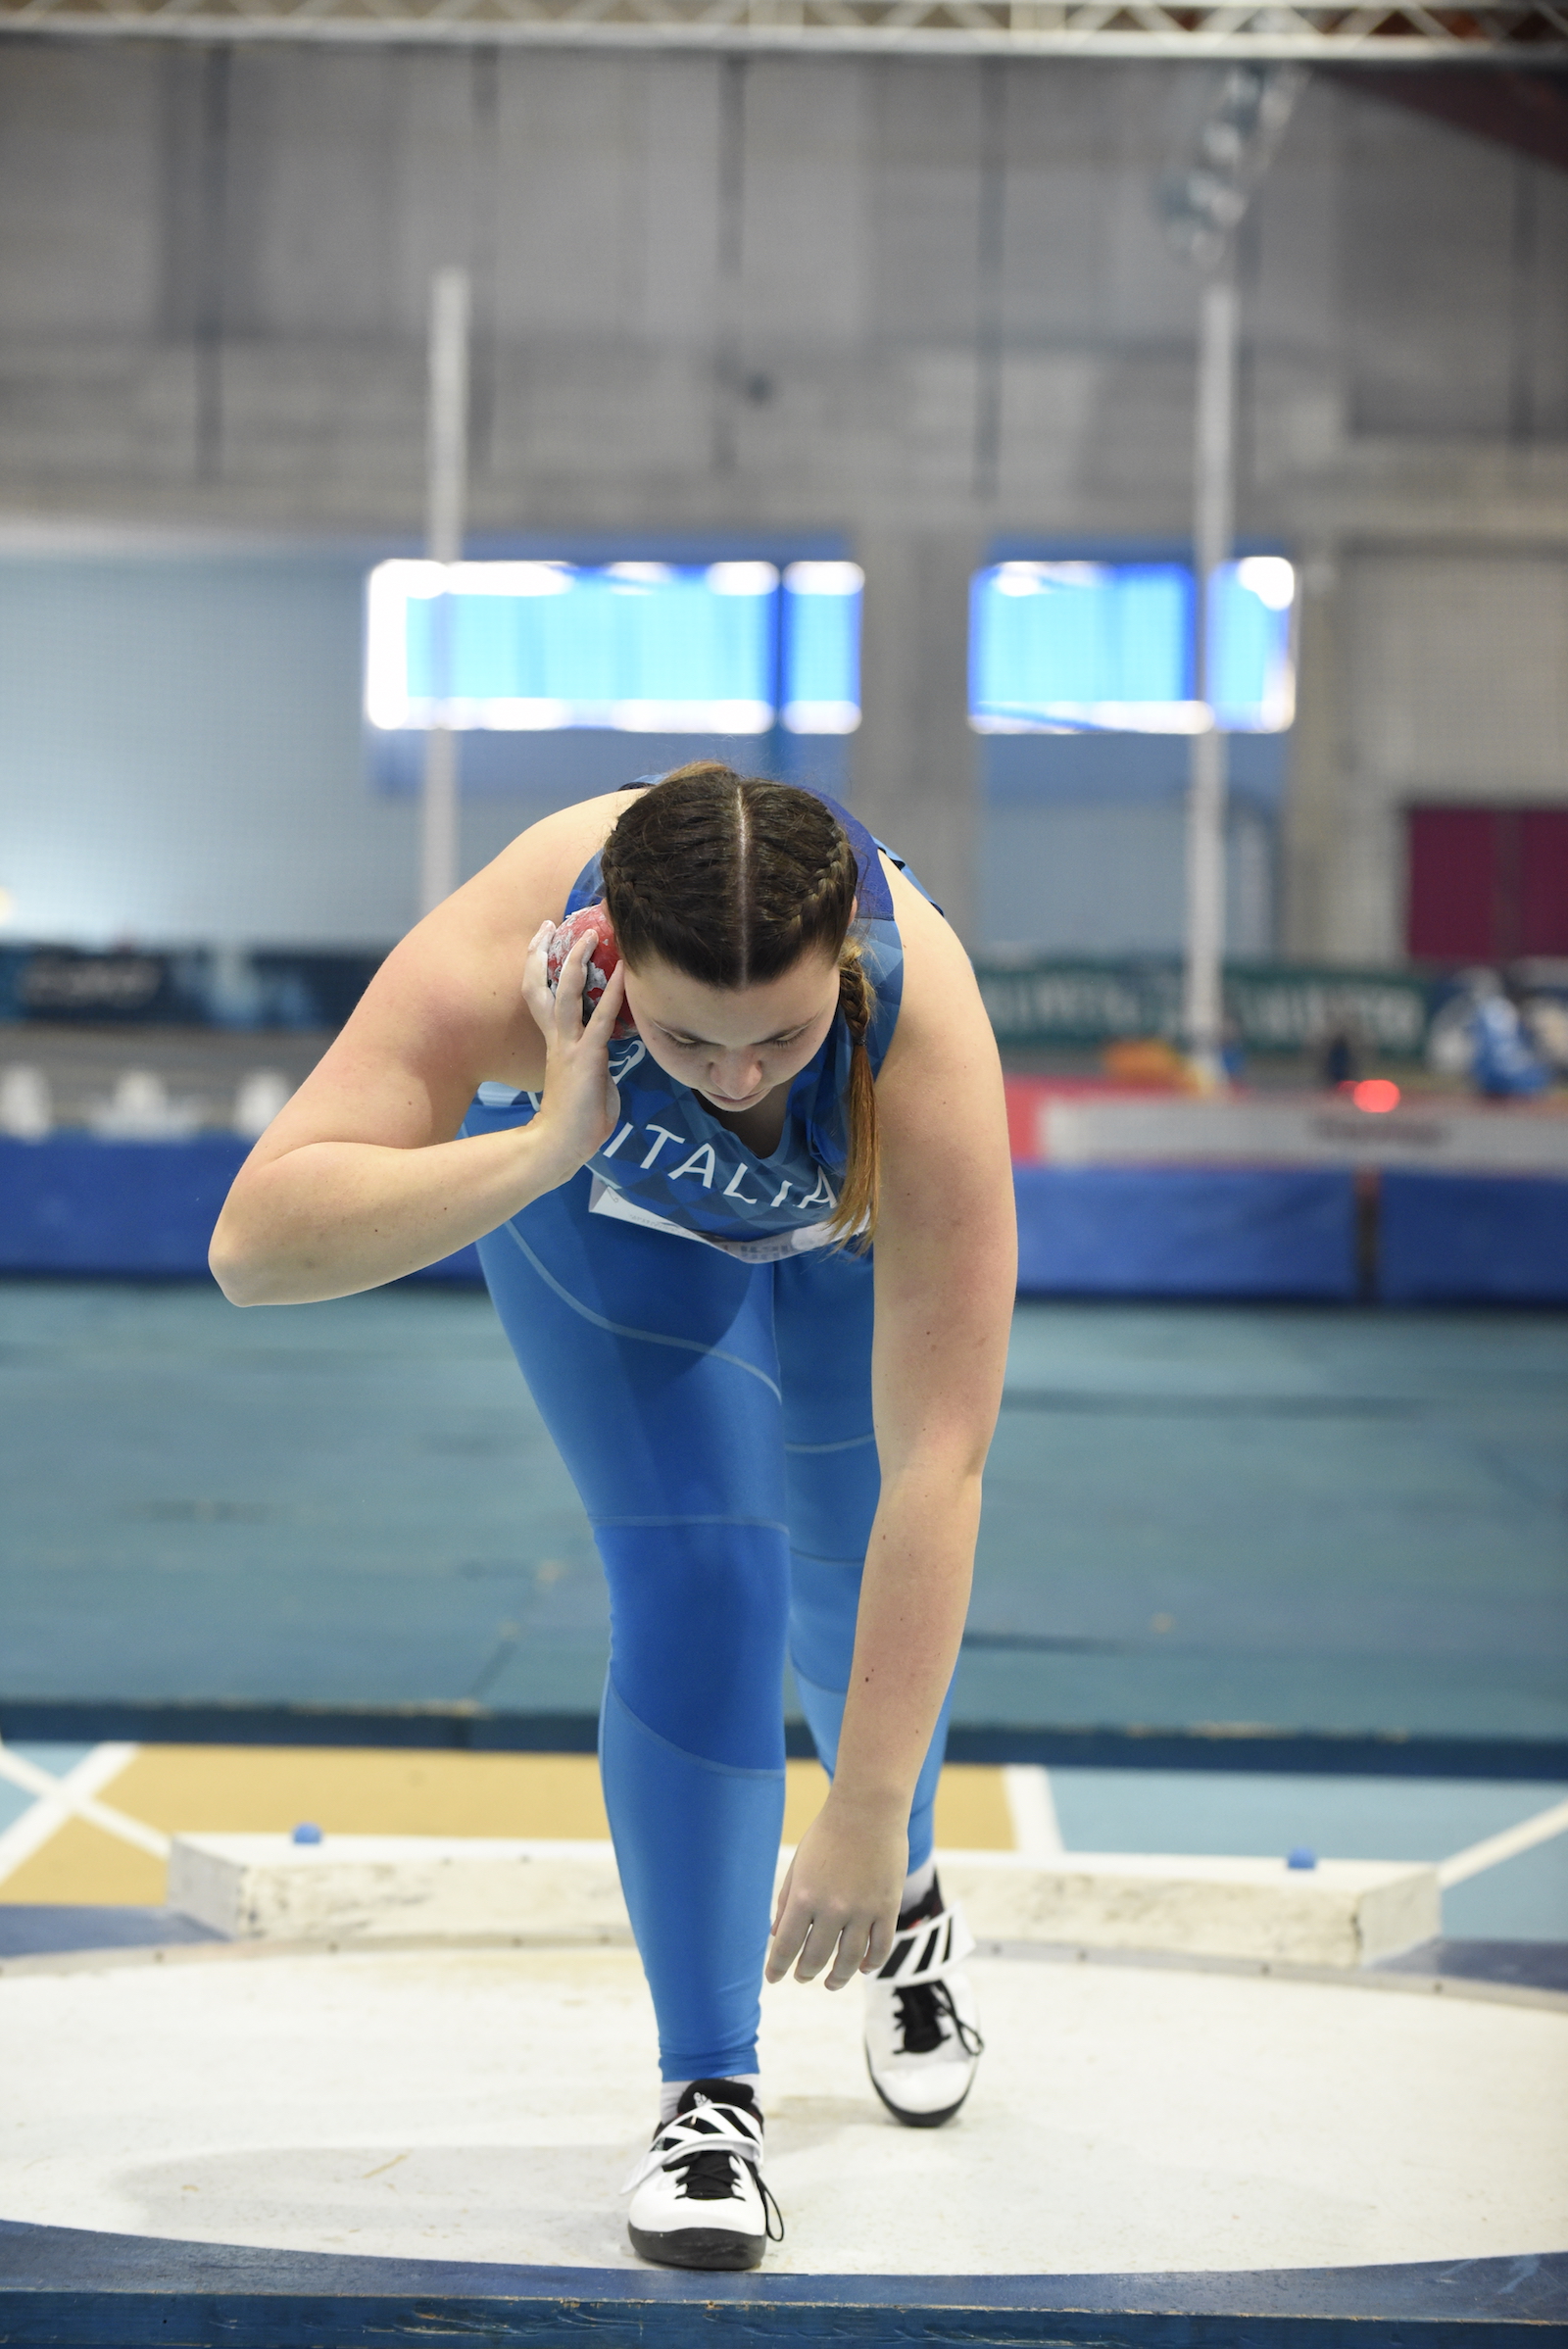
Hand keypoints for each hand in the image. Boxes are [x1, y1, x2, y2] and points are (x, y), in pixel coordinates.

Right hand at [522, 920, 625, 1174]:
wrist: (559, 1146)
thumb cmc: (577, 1121)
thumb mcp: (589, 1082)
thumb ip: (596, 1063)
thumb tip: (610, 1060)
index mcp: (556, 1043)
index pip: (542, 997)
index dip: (540, 968)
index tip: (543, 942)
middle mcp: (558, 1038)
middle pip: (542, 984)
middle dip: (543, 952)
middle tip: (549, 924)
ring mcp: (570, 1045)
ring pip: (568, 992)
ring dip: (578, 960)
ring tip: (590, 934)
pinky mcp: (587, 1057)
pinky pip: (602, 1017)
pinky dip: (616, 993)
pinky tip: (626, 973)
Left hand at [764, 1791, 906, 1992]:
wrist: (868, 1808)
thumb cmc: (828, 1833)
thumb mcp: (799, 1865)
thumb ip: (787, 1900)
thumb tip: (776, 1934)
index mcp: (804, 1896)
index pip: (786, 1945)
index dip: (777, 1967)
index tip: (772, 1979)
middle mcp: (832, 1908)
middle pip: (817, 1957)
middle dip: (806, 1973)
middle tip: (802, 1977)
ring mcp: (863, 1910)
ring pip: (850, 1960)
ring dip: (839, 1977)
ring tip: (831, 1983)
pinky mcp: (888, 1907)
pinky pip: (881, 1947)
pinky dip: (872, 1964)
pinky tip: (864, 1969)